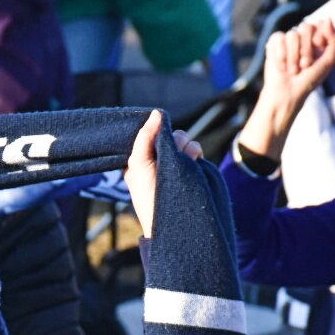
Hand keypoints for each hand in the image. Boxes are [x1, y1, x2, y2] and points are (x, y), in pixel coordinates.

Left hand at [123, 110, 201, 238]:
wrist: (171, 222)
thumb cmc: (148, 196)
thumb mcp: (139, 164)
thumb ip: (145, 137)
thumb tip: (157, 112)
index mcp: (141, 158)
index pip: (151, 133)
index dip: (156, 131)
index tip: (158, 134)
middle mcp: (158, 160)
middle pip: (170, 134)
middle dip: (174, 140)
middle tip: (172, 154)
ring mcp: (176, 165)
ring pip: (185, 141)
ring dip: (186, 146)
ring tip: (187, 159)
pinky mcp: (191, 170)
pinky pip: (196, 150)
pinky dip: (195, 153)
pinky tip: (194, 161)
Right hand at [234, 20, 334, 159]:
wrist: (288, 93)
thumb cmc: (309, 80)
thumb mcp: (329, 61)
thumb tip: (328, 19)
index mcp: (318, 39)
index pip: (321, 24)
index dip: (320, 38)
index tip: (319, 51)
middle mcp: (303, 37)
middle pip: (306, 27)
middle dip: (307, 49)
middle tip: (305, 65)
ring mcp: (288, 39)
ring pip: (292, 34)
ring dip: (293, 56)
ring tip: (293, 70)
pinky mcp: (274, 43)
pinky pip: (279, 38)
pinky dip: (281, 55)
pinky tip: (282, 67)